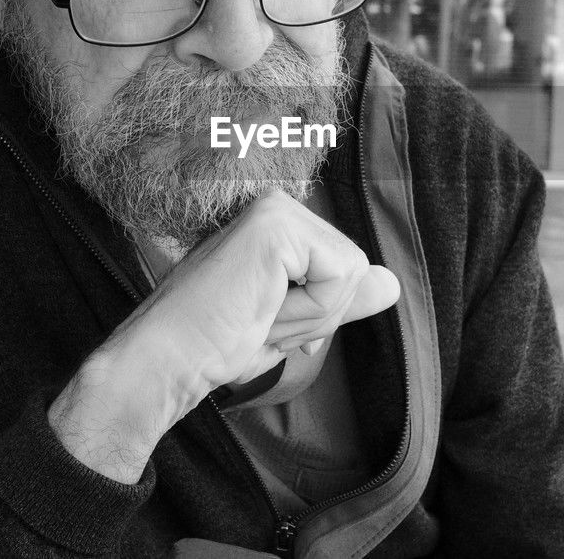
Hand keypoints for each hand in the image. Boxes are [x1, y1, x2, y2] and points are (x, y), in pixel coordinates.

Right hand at [48, 189, 398, 483]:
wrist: (172, 358)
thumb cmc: (218, 342)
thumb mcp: (295, 321)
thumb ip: (339, 299)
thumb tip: (391, 283)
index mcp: (279, 224)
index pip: (344, 268)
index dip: (318, 311)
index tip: (265, 319)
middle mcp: (277, 205)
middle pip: (353, 267)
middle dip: (318, 314)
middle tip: (260, 318)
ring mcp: (276, 209)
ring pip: (350, 272)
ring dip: (310, 315)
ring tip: (258, 313)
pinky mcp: (276, 223)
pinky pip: (337, 276)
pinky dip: (307, 310)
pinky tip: (261, 307)